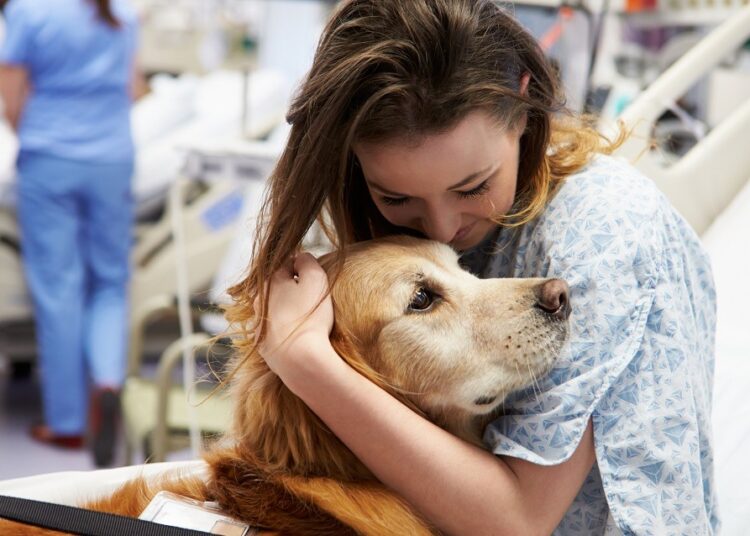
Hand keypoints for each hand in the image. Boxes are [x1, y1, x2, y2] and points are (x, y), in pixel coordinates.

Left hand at [257, 252, 334, 382]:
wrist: (299, 359)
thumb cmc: (309, 316)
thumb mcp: (315, 279)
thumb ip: (307, 261)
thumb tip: (300, 257)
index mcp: (270, 281)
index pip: (287, 264)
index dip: (303, 268)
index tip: (316, 277)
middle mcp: (258, 301)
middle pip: (278, 288)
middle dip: (292, 289)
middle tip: (313, 298)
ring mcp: (258, 325)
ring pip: (274, 310)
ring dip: (287, 310)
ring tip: (307, 319)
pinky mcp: (263, 346)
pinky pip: (275, 332)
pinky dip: (285, 331)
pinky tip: (299, 337)